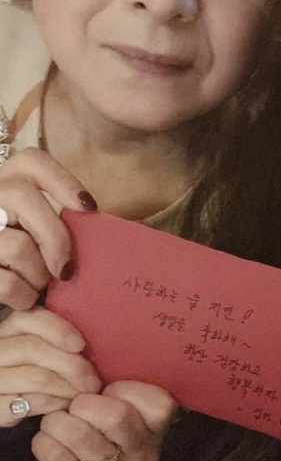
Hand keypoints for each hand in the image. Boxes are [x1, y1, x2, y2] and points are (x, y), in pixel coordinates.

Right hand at [0, 148, 96, 310]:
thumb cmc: (19, 260)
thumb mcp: (32, 230)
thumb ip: (53, 222)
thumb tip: (92, 223)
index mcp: (5, 183)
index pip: (30, 161)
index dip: (62, 179)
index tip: (89, 207)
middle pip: (21, 197)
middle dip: (55, 239)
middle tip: (66, 270)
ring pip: (16, 245)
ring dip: (37, 274)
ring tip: (39, 286)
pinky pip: (5, 283)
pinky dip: (22, 296)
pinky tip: (23, 299)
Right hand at [0, 306, 100, 426]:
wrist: (10, 396)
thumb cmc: (38, 366)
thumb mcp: (46, 345)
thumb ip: (61, 338)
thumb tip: (102, 338)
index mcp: (12, 327)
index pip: (30, 319)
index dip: (57, 330)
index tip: (80, 345)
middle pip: (34, 349)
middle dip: (71, 365)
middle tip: (93, 381)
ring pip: (35, 377)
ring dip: (67, 387)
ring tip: (85, 393)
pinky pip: (29, 403)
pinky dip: (54, 404)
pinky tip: (67, 404)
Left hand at [35, 381, 176, 460]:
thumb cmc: (107, 442)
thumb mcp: (129, 420)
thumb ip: (125, 394)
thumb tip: (99, 354)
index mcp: (156, 430)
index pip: (157, 401)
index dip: (125, 388)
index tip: (108, 392)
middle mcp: (142, 454)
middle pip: (116, 415)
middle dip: (86, 403)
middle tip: (76, 405)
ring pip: (80, 434)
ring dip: (58, 421)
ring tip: (56, 420)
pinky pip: (55, 455)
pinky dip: (44, 440)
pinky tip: (47, 438)